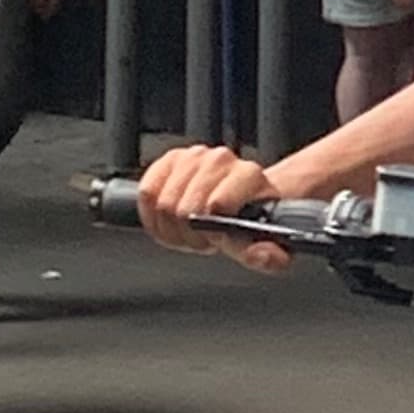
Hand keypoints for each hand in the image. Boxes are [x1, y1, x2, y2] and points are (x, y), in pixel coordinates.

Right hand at [135, 143, 290, 266]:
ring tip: (188, 230)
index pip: (215, 205)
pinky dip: (151, 215)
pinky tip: (169, 221)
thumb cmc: (247, 221)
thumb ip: (267, 256)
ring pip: (163, 202)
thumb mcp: (260, 245)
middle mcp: (221, 160)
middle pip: (183, 209)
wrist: (238, 202)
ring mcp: (194, 156)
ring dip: (170, 228)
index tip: (216, 239)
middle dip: (188, 234)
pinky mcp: (170, 159)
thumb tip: (265, 256)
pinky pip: (146, 191)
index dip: (210, 233)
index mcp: (248, 175)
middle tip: (201, 239)